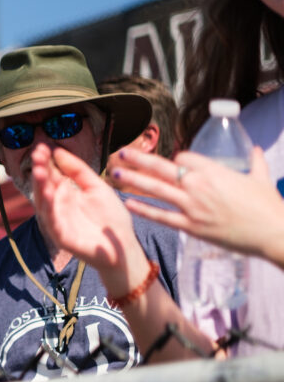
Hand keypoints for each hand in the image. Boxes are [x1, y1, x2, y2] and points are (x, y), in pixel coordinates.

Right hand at [31, 143, 141, 270]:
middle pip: (44, 186)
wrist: (123, 245)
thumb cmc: (112, 218)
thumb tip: (58, 151)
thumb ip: (78, 170)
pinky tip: (48, 195)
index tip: (43, 147)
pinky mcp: (61, 236)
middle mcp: (58, 205)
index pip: (51, 174)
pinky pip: (52, 222)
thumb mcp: (97, 187)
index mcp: (66, 193)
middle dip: (40, 170)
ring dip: (40, 187)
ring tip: (39, 171)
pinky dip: (48, 209)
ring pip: (43, 202)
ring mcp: (58, 221)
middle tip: (38, 155)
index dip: (46, 161)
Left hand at [116, 147, 283, 263]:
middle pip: (161, 168)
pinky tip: (128, 203)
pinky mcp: (191, 227)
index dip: (175, 159)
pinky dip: (143, 209)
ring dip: (133, 180)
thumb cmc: (268, 206)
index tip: (172, 164)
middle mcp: (198, 186)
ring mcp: (192, 207)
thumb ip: (255, 162)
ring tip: (114, 173)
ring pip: (156, 190)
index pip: (182, 158)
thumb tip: (256, 149)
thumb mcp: (261, 178)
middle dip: (139, 159)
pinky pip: (161, 216)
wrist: (273, 233)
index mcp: (213, 171)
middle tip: (121, 152)